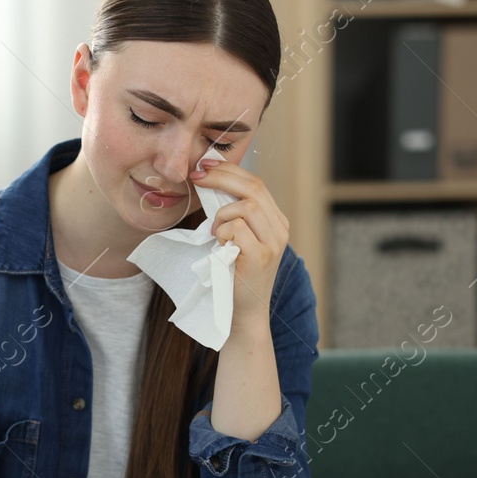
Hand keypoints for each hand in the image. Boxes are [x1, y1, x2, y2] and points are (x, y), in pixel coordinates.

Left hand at [189, 157, 288, 323]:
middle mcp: (280, 229)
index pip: (256, 183)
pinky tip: (219, 246)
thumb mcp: (236, 239)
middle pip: (253, 188)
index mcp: (276, 220)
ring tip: (214, 233)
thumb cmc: (232, 275)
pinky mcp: (261, 257)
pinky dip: (222, 233)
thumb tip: (209, 181)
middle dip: (220, 177)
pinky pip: (237, 229)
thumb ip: (232, 214)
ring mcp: (274, 243)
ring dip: (221, 215)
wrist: (242, 313)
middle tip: (196, 176)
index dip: (229, 170)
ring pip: (246, 207)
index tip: (205, 164)